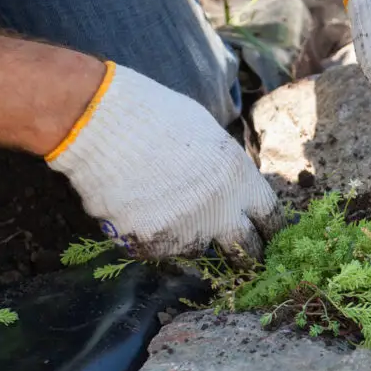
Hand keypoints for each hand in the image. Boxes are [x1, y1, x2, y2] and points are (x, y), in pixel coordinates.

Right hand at [46, 62, 283, 259]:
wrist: (100, 123)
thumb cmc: (155, 117)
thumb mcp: (209, 136)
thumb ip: (227, 172)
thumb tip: (233, 196)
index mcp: (239, 179)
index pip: (270, 219)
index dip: (270, 231)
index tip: (269, 239)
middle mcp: (218, 213)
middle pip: (245, 250)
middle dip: (244, 253)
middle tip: (238, 251)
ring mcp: (183, 233)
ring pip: (194, 248)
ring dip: (185, 235)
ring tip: (161, 201)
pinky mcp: (149, 246)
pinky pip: (155, 248)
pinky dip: (147, 234)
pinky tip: (134, 205)